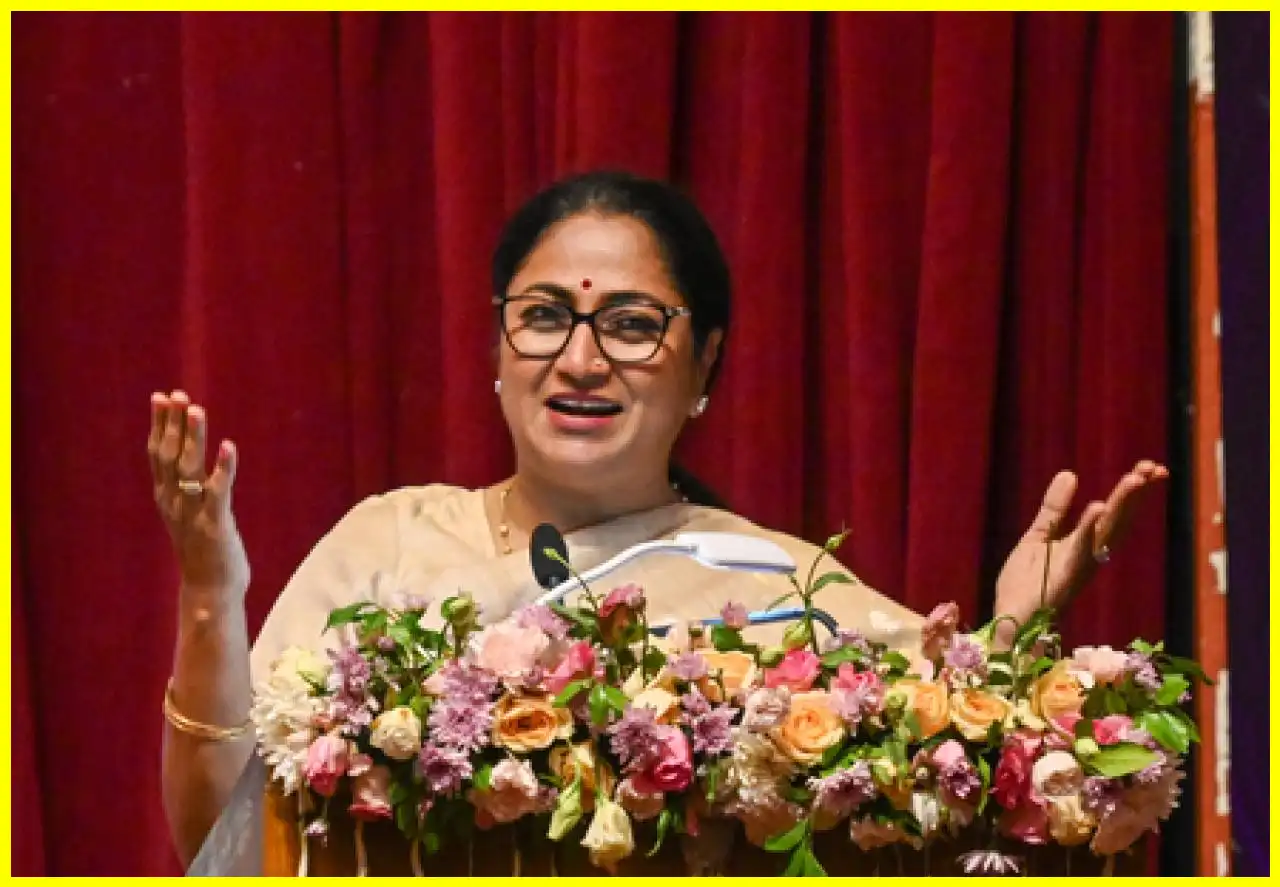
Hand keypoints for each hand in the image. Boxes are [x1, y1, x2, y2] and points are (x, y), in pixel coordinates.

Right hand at [148, 390, 249, 593]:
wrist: (209, 591)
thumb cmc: (203, 551)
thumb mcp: (187, 514)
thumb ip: (184, 489)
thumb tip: (184, 461)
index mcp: (166, 498)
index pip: (157, 454)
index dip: (159, 425)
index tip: (160, 397)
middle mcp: (175, 502)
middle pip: (168, 456)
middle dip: (172, 423)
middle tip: (177, 394)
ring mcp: (193, 514)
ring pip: (189, 469)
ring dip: (194, 438)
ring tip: (197, 410)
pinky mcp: (215, 525)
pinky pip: (219, 492)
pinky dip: (223, 468)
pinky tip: (229, 446)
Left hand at [993, 461, 1167, 630]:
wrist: (1009, 620)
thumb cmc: (1026, 583)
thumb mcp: (1039, 536)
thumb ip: (1055, 508)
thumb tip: (1071, 473)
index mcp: (1085, 544)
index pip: (1114, 513)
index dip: (1132, 492)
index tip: (1149, 467)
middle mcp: (1090, 555)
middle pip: (1118, 520)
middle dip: (1136, 494)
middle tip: (1155, 468)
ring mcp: (1079, 567)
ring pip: (1106, 532)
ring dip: (1121, 506)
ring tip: (1135, 479)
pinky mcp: (1064, 579)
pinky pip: (1080, 552)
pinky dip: (1089, 529)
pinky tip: (1097, 507)